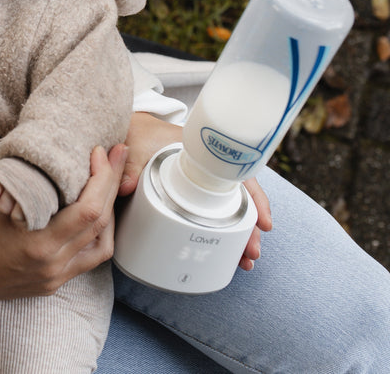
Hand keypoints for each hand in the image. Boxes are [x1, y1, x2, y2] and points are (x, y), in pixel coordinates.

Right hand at [0, 145, 126, 302]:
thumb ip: (13, 167)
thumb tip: (33, 139)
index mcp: (38, 243)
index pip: (89, 210)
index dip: (102, 177)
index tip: (99, 152)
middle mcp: (53, 263)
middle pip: (101, 222)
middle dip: (112, 183)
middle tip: (117, 154)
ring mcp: (55, 276)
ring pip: (102, 243)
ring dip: (110, 210)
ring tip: (110, 182)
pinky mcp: (54, 282)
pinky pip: (89, 258)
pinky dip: (98, 233)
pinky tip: (96, 214)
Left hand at [119, 112, 272, 270]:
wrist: (127, 129)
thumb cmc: (137, 132)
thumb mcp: (136, 146)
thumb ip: (130, 167)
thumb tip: (126, 187)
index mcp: (203, 153)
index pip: (238, 176)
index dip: (255, 200)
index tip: (263, 223)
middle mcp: (207, 168)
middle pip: (237, 199)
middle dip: (248, 228)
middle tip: (251, 253)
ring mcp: (198, 182)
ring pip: (227, 209)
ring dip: (237, 234)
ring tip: (243, 260)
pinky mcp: (186, 194)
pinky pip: (210, 212)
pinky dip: (220, 230)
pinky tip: (223, 249)